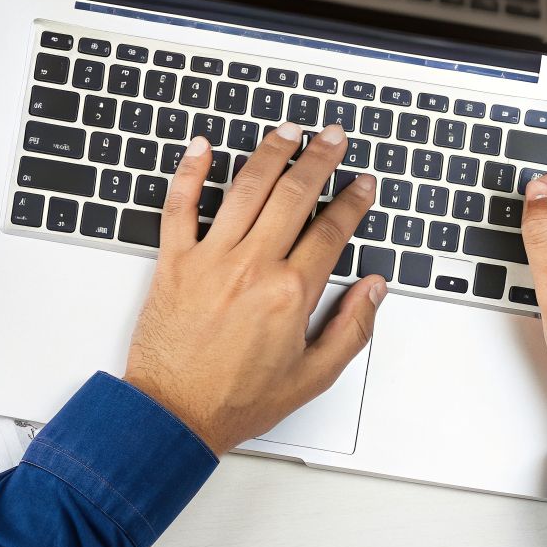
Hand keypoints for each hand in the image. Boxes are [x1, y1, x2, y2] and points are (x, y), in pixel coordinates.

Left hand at [124, 124, 386, 454]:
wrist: (173, 414)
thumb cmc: (236, 400)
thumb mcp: (312, 377)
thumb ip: (350, 329)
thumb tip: (373, 289)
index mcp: (290, 293)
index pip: (331, 230)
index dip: (352, 201)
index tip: (362, 185)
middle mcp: (251, 266)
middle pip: (293, 195)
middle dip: (319, 159)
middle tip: (332, 138)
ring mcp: (209, 259)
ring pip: (245, 189)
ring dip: (269, 153)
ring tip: (287, 131)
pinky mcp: (173, 262)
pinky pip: (179, 206)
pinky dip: (190, 172)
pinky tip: (203, 147)